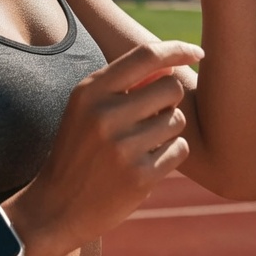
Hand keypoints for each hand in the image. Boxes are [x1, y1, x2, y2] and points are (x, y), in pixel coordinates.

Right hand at [7, 41, 203, 255]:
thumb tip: (171, 65)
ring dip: (168, 129)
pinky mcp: (141, 176)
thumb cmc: (78, 149)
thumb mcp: (85, 108)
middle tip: (152, 115)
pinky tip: (148, 162)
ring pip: (177, 120)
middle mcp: (106, 115)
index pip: (146, 55)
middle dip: (170, 99)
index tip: (197, 52)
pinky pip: (179, 149)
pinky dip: (171, 154)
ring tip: (144, 142)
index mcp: (91, 91)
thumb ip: (122, 83)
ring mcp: (123, 147)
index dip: (178, 49)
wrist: (57, 206)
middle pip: (171, 87)